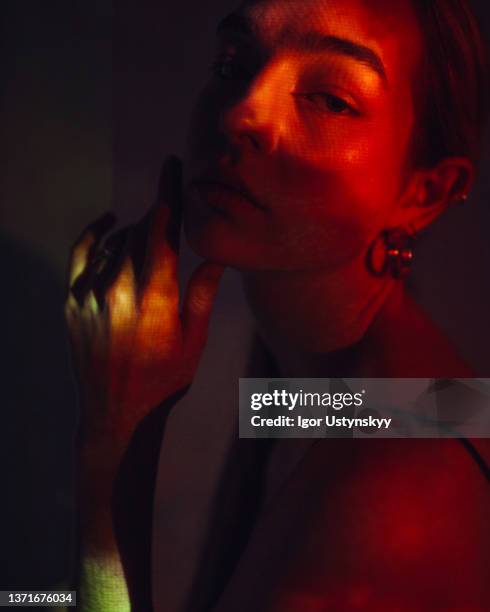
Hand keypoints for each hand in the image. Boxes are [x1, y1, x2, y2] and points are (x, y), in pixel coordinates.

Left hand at [65, 157, 223, 458]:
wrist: (116, 413)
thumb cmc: (163, 380)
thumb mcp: (193, 342)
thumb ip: (200, 295)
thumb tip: (213, 257)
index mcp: (155, 300)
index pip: (160, 233)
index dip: (167, 195)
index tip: (171, 168)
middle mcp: (118, 291)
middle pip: (139, 233)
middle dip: (157, 217)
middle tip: (170, 212)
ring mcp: (90, 295)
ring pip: (114, 242)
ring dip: (134, 232)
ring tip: (150, 237)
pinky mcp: (72, 302)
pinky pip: (82, 255)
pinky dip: (95, 234)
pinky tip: (109, 224)